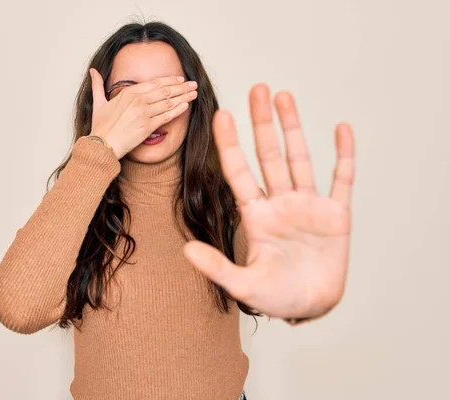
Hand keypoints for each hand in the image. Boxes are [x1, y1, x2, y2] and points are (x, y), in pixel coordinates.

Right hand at [88, 68, 197, 158]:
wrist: (102, 144)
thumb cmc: (100, 127)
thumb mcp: (98, 103)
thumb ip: (97, 85)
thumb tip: (93, 71)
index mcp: (128, 93)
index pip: (154, 83)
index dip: (169, 80)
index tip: (179, 79)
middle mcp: (138, 100)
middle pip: (165, 90)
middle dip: (181, 86)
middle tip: (193, 84)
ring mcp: (144, 113)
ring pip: (169, 101)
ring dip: (184, 96)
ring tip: (194, 93)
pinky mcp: (148, 126)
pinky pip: (167, 116)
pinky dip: (178, 110)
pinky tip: (186, 106)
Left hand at [183, 84, 355, 320]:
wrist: (310, 307)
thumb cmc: (276, 296)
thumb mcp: (243, 284)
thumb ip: (216, 266)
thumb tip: (185, 250)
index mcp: (256, 216)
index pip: (239, 172)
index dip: (230, 144)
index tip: (222, 115)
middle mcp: (280, 203)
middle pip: (269, 155)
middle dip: (262, 123)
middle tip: (257, 89)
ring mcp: (308, 205)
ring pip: (300, 158)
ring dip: (293, 128)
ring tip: (284, 96)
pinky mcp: (336, 214)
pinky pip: (342, 178)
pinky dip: (344, 155)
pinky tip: (341, 129)